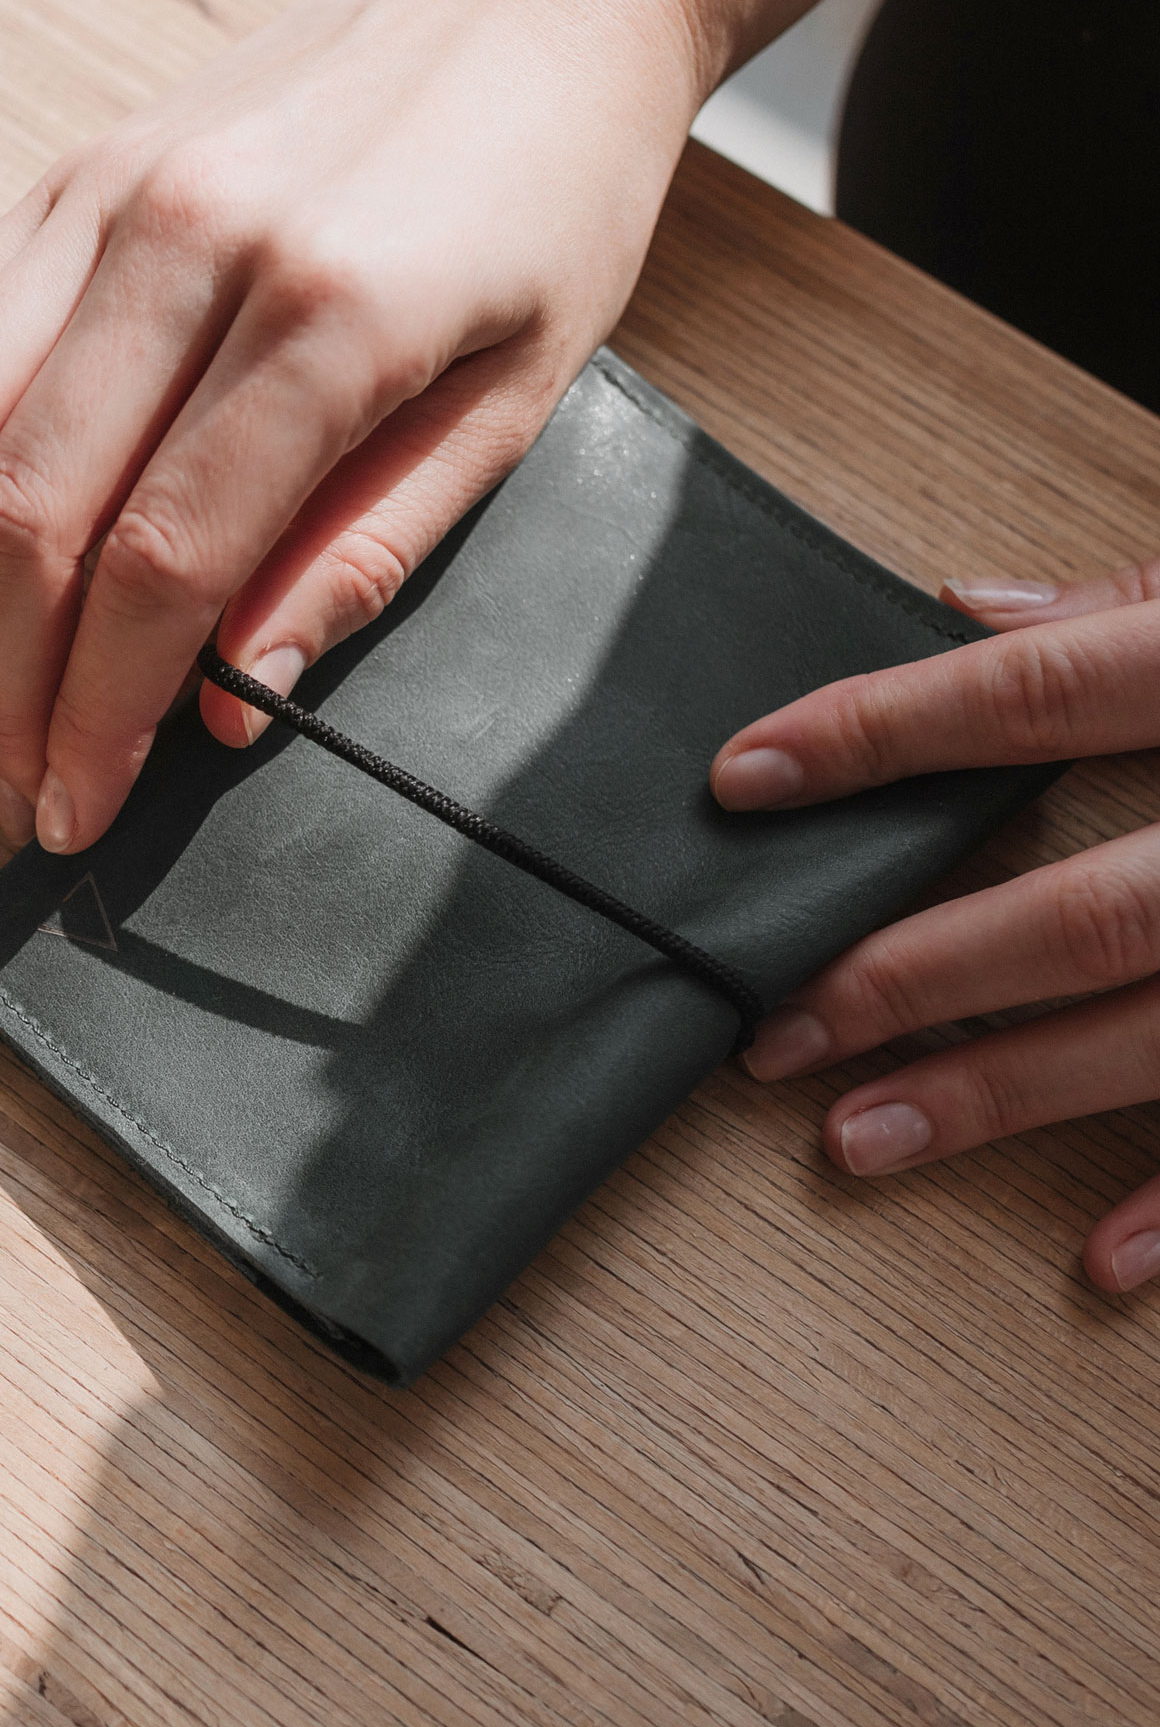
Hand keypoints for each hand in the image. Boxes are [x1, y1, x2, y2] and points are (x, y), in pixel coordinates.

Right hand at [0, 0, 924, 851]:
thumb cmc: (549, 202)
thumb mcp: (519, 399)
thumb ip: (366, 550)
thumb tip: (238, 701)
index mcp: (330, 308)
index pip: (161, 561)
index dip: (101, 713)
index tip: (78, 810)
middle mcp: (185, 239)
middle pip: (26, 510)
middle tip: (5, 798)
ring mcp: (99, 197)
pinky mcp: (57, 182)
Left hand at [713, 563, 1159, 1290]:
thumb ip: (1136, 602)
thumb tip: (962, 604)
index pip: (1038, 699)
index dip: (881, 734)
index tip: (744, 779)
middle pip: (1086, 907)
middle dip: (916, 973)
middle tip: (773, 1025)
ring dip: (1006, 1099)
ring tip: (855, 1139)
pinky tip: (1102, 1263)